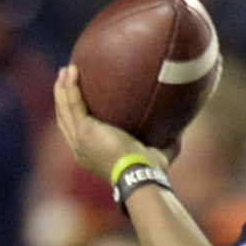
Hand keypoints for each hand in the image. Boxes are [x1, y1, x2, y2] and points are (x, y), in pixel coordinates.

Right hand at [52, 67, 174, 183]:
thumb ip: (167, 138)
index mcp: (92, 154)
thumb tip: (183, 125)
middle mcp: (81, 148)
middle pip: (65, 119)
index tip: (78, 98)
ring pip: (65, 110)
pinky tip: (71, 71)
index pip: (77, 132)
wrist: (140, 175)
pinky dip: (70, 88)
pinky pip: (73, 104)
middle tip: (65, 79)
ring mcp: (80, 140)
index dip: (74, 114)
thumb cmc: (151, 170)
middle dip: (62, 98)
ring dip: (62, 89)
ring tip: (65, 71)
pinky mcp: (84, 132)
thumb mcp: (160, 152)